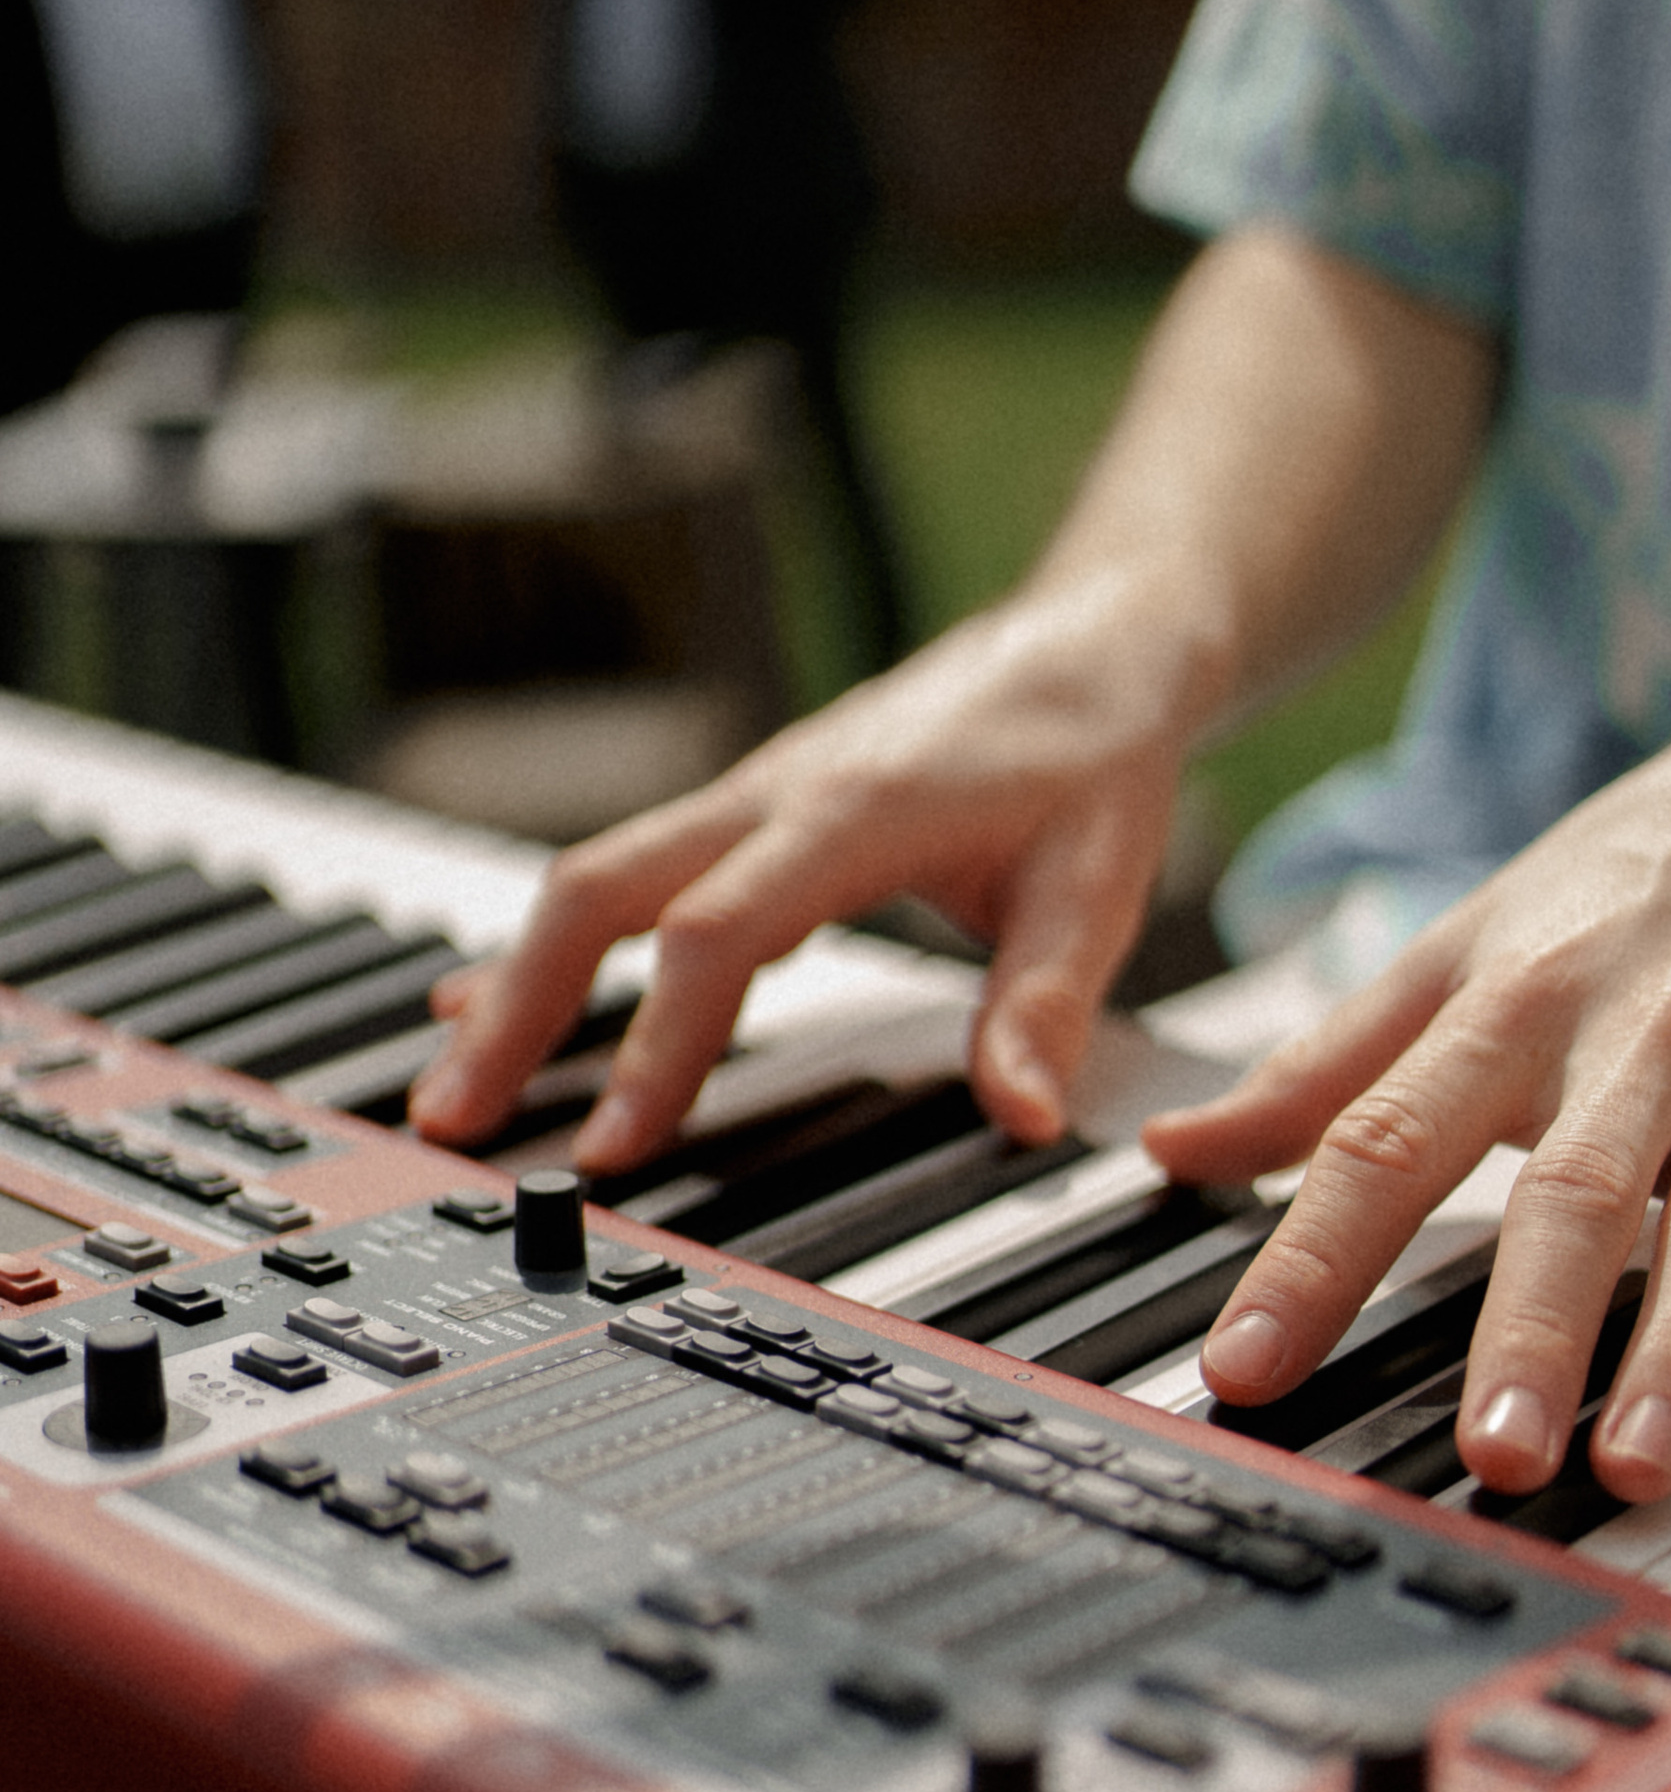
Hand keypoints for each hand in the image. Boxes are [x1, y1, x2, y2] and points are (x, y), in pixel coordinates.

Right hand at [409, 572, 1212, 1171]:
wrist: (1083, 648)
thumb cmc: (1088, 759)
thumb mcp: (1098, 886)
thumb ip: (1047, 1003)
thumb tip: (1020, 1115)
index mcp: (852, 812)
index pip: (719, 932)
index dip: (657, 1041)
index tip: (613, 1144)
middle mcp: (772, 794)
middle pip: (600, 890)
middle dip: (520, 1009)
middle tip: (456, 1121)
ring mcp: (744, 798)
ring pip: (590, 880)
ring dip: (515, 983)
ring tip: (451, 1092)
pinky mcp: (740, 813)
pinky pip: (620, 875)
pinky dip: (552, 947)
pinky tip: (489, 1005)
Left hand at [1147, 656, 1670, 1507]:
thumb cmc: (1623, 888)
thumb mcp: (1460, 948)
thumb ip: (1323, 1068)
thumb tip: (1170, 1148)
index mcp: (1509, 1006)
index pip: (1388, 1140)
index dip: (1312, 1256)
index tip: (1247, 1370)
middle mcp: (1632, 1043)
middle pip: (1569, 1193)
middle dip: (1530, 1326)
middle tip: (1493, 1453)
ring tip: (1647, 1461)